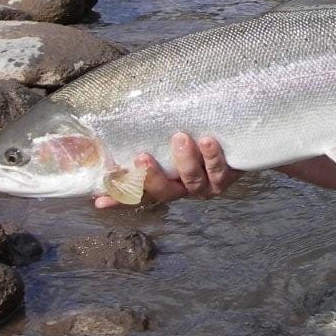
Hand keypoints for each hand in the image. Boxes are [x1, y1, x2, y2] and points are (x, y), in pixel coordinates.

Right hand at [93, 133, 242, 208]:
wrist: (236, 141)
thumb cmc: (194, 139)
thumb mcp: (168, 143)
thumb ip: (148, 140)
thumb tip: (115, 136)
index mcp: (165, 183)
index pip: (137, 194)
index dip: (119, 198)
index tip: (99, 199)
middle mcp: (183, 189)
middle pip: (163, 192)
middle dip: (151, 176)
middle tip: (142, 157)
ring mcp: (205, 186)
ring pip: (191, 181)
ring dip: (184, 161)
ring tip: (180, 138)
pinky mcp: (226, 178)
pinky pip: (219, 171)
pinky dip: (212, 156)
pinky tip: (208, 141)